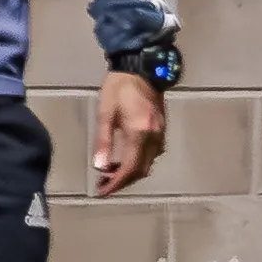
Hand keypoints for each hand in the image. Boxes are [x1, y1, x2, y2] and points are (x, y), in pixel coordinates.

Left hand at [92, 70, 166, 196]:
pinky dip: (139, 163)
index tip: (102, 191)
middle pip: (141, 170)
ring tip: (110, 174)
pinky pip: (153, 154)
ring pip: (148, 164)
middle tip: (103, 185)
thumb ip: (103, 141)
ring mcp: (161, 133)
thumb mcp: (105, 114)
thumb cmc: (118, 89)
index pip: (130, 168)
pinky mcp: (162, 129)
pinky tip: (124, 160)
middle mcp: (154, 137)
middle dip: (122, 181)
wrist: (142, 69)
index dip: (116, 183)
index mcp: (139, 133)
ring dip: (130, 173)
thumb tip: (99, 167)